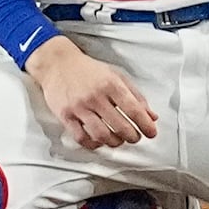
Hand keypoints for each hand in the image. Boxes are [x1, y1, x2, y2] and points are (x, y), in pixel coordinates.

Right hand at [27, 40, 156, 153]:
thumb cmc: (88, 70)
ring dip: (115, 142)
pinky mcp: (66, 116)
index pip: (133, 110)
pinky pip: (81, 138)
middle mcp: (95, 96)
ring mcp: (79, 107)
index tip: (151, 133)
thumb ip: (135, 95)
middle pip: (120, 126)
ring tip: (118, 140)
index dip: (145, 125)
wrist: (57, 64)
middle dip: (132, 137)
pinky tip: (99, 141)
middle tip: (135, 137)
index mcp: (111, 84)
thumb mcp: (116, 76)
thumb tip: (152, 116)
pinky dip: (94, 144)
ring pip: (102, 135)